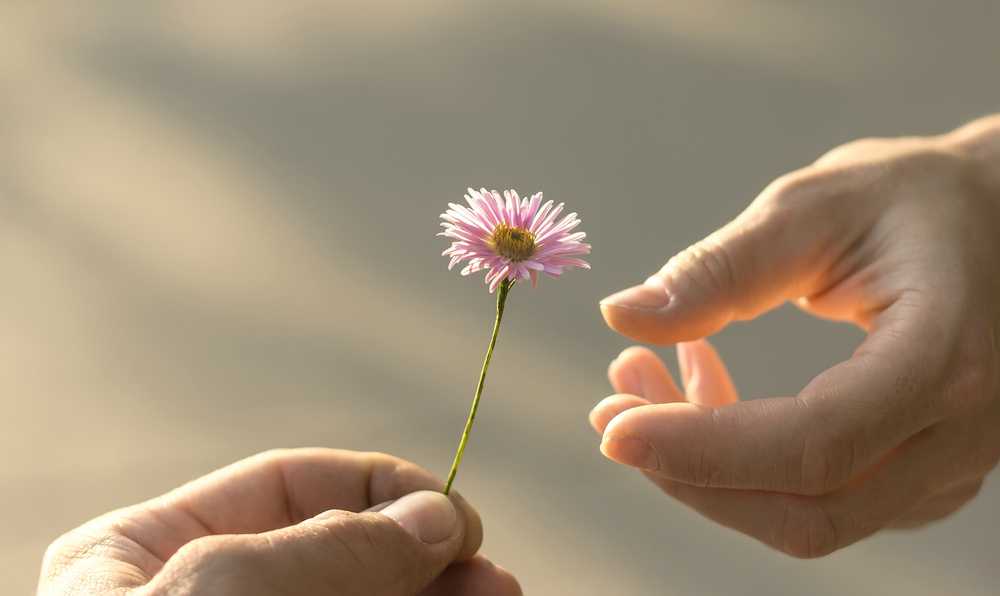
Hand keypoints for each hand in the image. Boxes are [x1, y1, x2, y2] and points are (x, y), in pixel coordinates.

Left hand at [38, 449, 520, 594]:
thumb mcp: (227, 590)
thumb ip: (334, 545)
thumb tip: (437, 514)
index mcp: (148, 550)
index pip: (286, 485)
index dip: (378, 487)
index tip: (455, 515)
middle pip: (337, 552)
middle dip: (420, 553)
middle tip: (489, 569)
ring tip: (500, 595)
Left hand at [594, 115, 999, 557]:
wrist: (998, 218)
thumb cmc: (912, 199)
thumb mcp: (815, 207)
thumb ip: (720, 268)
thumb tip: (619, 317)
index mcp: (944, 356)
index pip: (815, 442)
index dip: (701, 447)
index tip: (611, 424)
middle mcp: (961, 433)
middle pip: (807, 509)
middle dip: (689, 470)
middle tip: (612, 401)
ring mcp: (950, 466)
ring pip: (808, 516)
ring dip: (706, 467)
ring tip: (640, 377)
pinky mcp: (922, 472)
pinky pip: (821, 498)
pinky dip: (743, 464)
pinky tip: (703, 389)